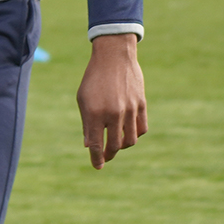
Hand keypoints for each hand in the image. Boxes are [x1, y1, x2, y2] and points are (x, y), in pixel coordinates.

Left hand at [76, 34, 146, 168]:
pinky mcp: (141, 105)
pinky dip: (135, 135)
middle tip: (105, 157)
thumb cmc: (93, 79)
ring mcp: (130, 110)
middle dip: (109, 155)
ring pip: (130, 140)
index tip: (97, 167)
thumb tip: (89, 145)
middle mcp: (113, 114)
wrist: (114, 57)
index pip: (96, 144)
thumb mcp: (82, 100)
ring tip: (115, 145)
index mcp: (95, 113)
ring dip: (122, 146)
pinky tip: (127, 134)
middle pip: (115, 146)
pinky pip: (141, 129)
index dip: (96, 158)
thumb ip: (87, 123)